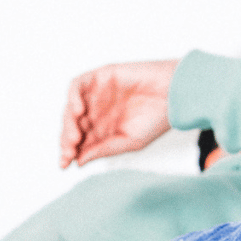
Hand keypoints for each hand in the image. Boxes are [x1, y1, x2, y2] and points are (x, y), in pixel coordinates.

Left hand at [59, 59, 178, 167]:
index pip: (79, 141)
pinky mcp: (101, 76)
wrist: (175, 94)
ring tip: (74, 137)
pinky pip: (77, 85)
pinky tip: (78, 111)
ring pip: (71, 107)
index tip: (65, 164)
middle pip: (72, 125)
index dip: (69, 152)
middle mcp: (97, 111)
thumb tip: (78, 162)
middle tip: (69, 151)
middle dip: (67, 140)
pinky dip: (73, 97)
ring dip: (68, 122)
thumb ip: (103, 150)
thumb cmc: (157, 119)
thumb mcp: (129, 142)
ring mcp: (97, 94)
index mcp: (104, 129)